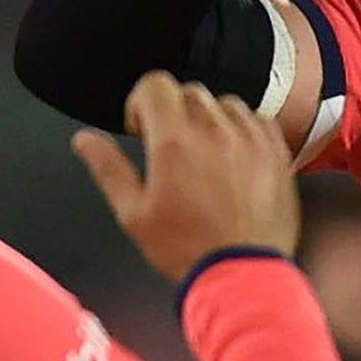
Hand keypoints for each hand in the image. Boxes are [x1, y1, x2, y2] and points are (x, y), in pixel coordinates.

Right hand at [71, 72, 300, 282]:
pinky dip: (242, 130)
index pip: (156, 84)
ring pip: (224, 103)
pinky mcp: (275, 152)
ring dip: (209, 120)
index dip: (142, 102)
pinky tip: (233, 158)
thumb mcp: (134, 214)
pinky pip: (258, 120)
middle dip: (173, 113)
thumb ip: (108, 168)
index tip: (143, 128)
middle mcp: (215, 133)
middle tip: (170, 149)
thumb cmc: (188, 251)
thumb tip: (85, 140)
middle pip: (189, 92)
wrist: (241, 276)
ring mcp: (249, 140)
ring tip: (203, 156)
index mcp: (175, 142)